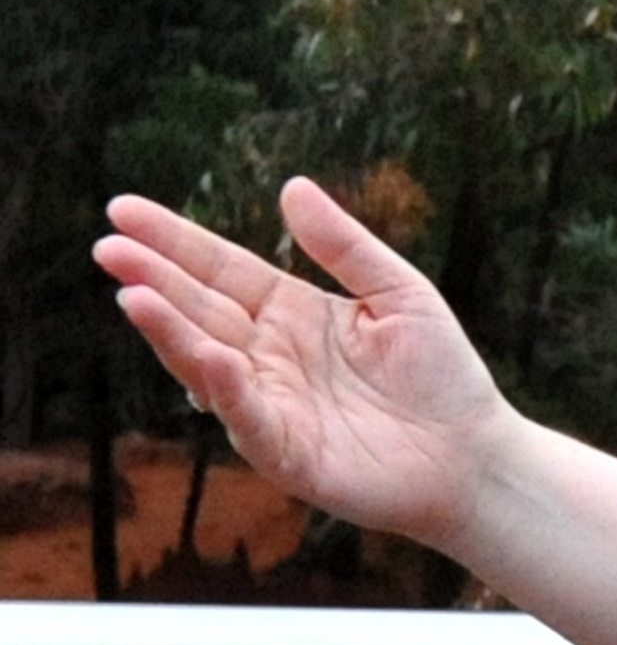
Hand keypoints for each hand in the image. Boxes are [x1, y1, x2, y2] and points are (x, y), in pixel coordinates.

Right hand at [91, 179, 511, 553]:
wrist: (480, 457)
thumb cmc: (444, 378)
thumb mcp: (401, 293)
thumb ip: (345, 246)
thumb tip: (291, 187)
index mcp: (291, 314)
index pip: (220, 269)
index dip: (174, 240)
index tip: (123, 209)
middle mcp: (270, 356)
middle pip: (201, 309)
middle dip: (153, 278)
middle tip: (109, 246)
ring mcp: (273, 405)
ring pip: (208, 362)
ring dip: (170, 331)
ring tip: (132, 295)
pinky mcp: (288, 454)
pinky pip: (249, 418)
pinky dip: (227, 389)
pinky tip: (209, 355)